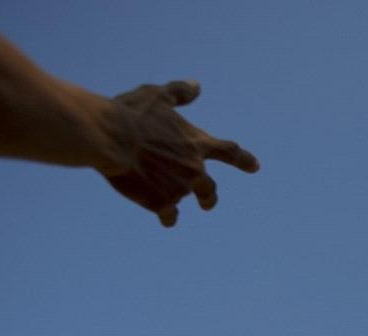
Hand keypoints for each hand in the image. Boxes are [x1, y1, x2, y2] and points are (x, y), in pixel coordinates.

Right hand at [98, 81, 258, 226]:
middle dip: (209, 196)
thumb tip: (196, 86)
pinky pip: (170, 215)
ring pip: (187, 199)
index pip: (228, 152)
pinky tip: (166, 218)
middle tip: (208, 202)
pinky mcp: (162, 202)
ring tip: (175, 208)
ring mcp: (180, 187)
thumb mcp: (156, 96)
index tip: (255, 166)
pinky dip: (168, 217)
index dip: (242, 159)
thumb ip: (178, 93)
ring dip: (182, 202)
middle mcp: (194, 168)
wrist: (112, 138)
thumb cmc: (132, 114)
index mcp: (195, 143)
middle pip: (210, 187)